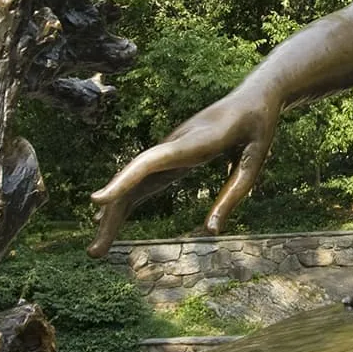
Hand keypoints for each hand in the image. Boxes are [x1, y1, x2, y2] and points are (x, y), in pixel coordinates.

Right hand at [86, 84, 279, 256]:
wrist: (253, 97)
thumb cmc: (258, 128)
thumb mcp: (256, 161)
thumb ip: (234, 194)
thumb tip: (212, 232)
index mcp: (195, 142)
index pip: (149, 163)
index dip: (122, 181)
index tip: (96, 201)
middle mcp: (174, 144)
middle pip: (133, 179)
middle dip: (111, 214)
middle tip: (94, 254)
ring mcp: (169, 149)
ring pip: (133, 181)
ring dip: (113, 213)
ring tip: (97, 249)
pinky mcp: (172, 156)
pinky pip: (143, 180)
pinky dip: (125, 201)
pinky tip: (111, 221)